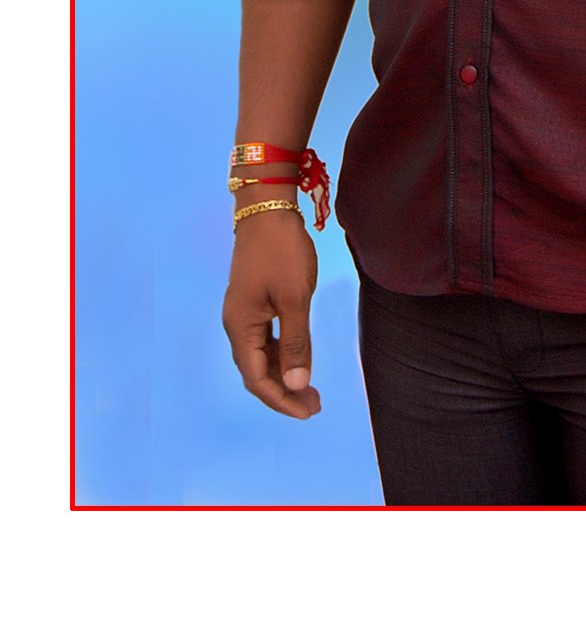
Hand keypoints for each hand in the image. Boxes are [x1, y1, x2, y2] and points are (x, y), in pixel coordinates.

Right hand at [222, 211, 322, 419]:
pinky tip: (299, 358)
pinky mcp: (254, 300)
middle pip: (257, 371)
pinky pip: (265, 338)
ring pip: (261, 355)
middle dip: (284, 391)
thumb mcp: (295, 298)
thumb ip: (296, 343)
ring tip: (310, 389)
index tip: (308, 411)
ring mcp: (244, 311)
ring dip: (284, 373)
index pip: (257, 379)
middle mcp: (237, 323)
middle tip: (315, 405)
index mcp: (241, 327)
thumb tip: (296, 385)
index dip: (281, 399)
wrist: (268, 207)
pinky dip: (282, 353)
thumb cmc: (281, 249)